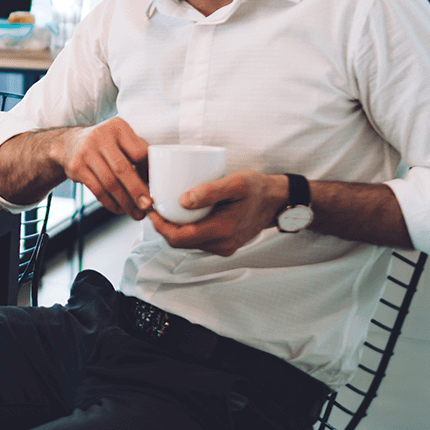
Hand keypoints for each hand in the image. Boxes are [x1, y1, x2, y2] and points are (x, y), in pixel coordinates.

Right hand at [56, 118, 150, 219]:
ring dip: (125, 202)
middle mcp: (100, 136)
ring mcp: (86, 152)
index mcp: (118, 127)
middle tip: (148, 206)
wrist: (69, 143)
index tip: (157, 187)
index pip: (139, 152)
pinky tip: (119, 209)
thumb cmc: (104, 144)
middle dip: (137, 191)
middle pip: (123, 169)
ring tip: (136, 213)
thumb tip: (157, 179)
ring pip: (109, 183)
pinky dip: (110, 203)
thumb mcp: (121, 138)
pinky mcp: (76, 167)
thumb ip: (138, 152)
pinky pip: (97, 190)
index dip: (149, 172)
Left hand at [147, 170, 287, 255]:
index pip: (179, 238)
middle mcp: (222, 244)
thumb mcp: (235, 183)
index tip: (152, 209)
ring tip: (165, 208)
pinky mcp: (225, 244)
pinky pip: (199, 240)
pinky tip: (183, 215)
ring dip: (174, 229)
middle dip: (163, 227)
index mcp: (222, 231)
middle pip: (180, 242)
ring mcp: (224, 247)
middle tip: (155, 207)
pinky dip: (187, 230)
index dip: (160, 226)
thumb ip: (209, 191)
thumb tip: (182, 201)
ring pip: (189, 243)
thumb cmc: (257, 188)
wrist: (277, 201)